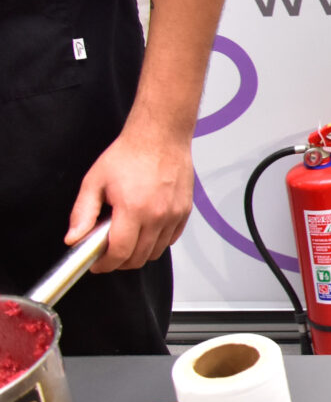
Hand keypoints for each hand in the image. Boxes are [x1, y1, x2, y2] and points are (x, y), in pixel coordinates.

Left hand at [66, 120, 191, 271]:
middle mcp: (157, 215)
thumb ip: (82, 213)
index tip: (98, 263)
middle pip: (139, 258)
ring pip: (156, 252)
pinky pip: (171, 239)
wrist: (160, 137)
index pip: (120, 253)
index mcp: (133, 209)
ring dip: (139, 253)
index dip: (105, 264)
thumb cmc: (129, 155)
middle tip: (109, 252)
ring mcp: (174, 215)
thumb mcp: (95, 181)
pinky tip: (145, 229)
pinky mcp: (185, 211)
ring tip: (127, 238)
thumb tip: (74, 238)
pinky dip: (157, 242)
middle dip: (120, 261)